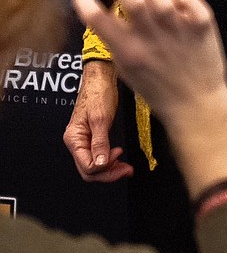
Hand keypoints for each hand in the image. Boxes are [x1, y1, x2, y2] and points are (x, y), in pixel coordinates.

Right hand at [63, 58, 131, 182]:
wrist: (101, 79)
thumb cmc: (98, 93)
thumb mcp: (100, 118)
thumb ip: (100, 142)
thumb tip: (100, 164)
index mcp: (74, 139)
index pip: (86, 166)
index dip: (104, 168)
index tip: (121, 160)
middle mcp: (77, 142)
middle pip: (89, 169)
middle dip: (108, 173)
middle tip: (127, 170)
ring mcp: (85, 140)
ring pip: (94, 164)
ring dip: (110, 168)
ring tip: (126, 166)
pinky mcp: (94, 137)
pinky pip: (99, 155)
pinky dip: (110, 160)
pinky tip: (119, 157)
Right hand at [72, 0, 226, 197]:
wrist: (196, 104)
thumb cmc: (158, 89)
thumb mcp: (127, 71)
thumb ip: (117, 43)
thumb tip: (105, 13)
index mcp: (129, 53)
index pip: (101, 22)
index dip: (87, 4)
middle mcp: (152, 37)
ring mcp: (179, 27)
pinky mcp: (202, 23)